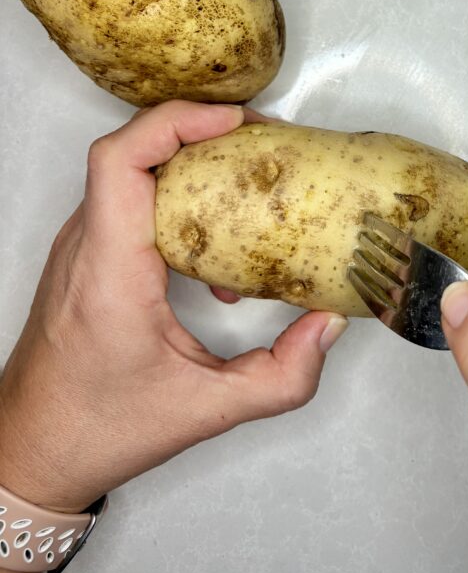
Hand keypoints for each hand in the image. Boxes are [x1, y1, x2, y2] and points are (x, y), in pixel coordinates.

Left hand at [0, 101, 346, 572]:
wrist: (33, 450)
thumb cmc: (102, 428)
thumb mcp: (207, 410)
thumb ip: (282, 375)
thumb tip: (329, 325)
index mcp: (110, 272)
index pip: (122, 161)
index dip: (178, 122)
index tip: (234, 122)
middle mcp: (87, 246)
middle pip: (134, 150)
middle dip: (201, 130)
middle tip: (262, 143)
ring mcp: (81, 245)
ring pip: (132, 169)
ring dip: (191, 162)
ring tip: (249, 180)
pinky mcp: (88, 252)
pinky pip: (131, 196)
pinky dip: (178, 193)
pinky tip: (218, 239)